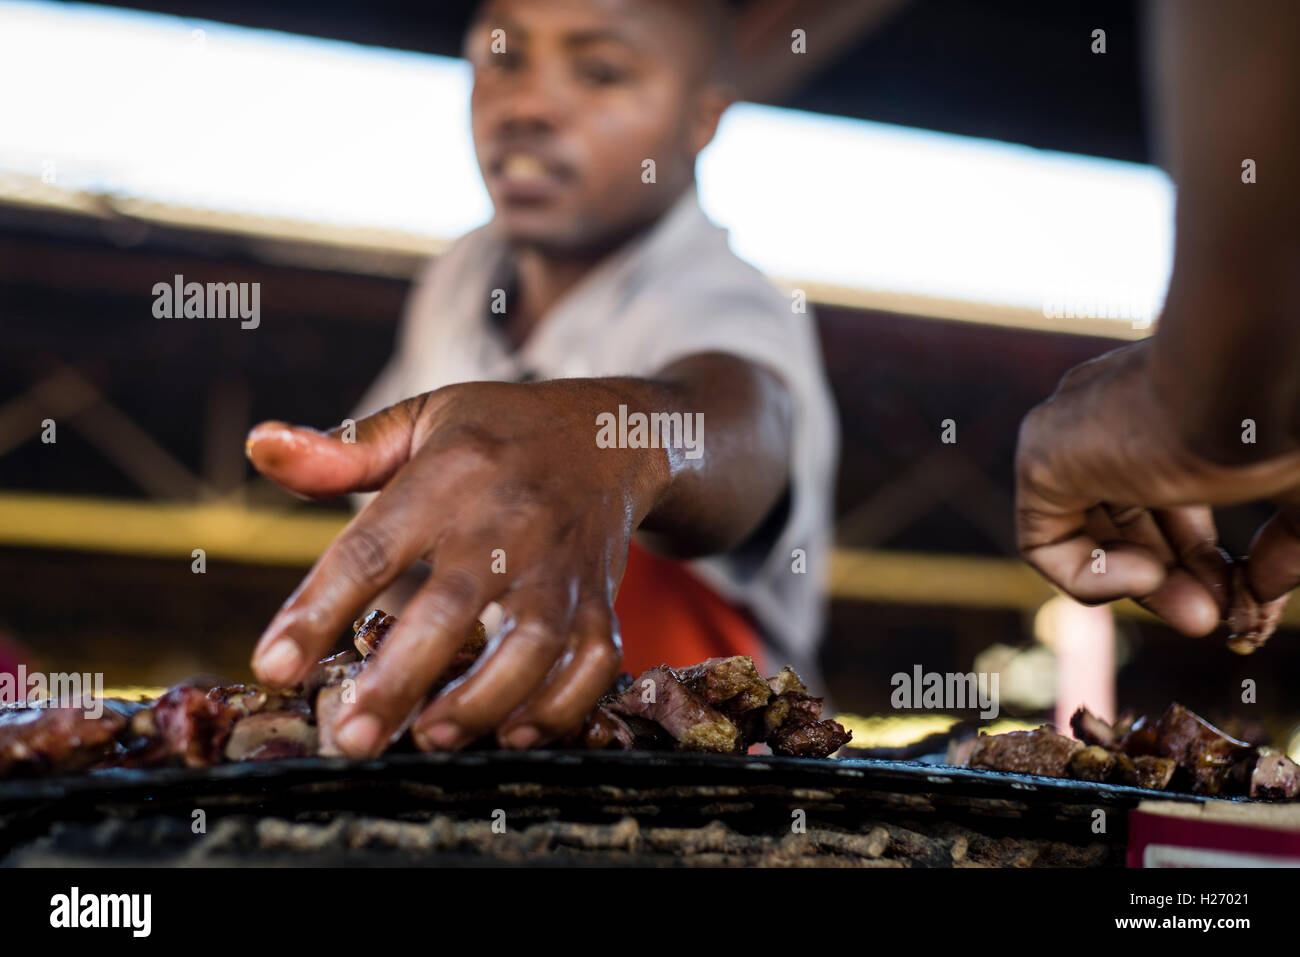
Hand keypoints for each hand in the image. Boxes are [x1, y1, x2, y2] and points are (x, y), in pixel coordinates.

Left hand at [245, 378, 672, 753]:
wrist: (609, 432)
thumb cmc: (498, 432)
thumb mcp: (422, 418)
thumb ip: (343, 449)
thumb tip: (259, 445)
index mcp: (450, 474)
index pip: (373, 546)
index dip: (319, 608)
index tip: (272, 667)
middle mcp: (508, 522)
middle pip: (452, 606)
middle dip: (400, 678)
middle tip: (352, 738)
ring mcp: (562, 565)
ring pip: (532, 644)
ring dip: (483, 700)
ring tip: (430, 739)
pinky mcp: (600, 598)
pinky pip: (594, 663)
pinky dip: (560, 707)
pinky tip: (512, 734)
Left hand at [1015, 342, 1299, 646]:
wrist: (1250, 372)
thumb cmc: (1285, 418)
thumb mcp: (1298, 488)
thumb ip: (1288, 543)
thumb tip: (1261, 593)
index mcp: (1172, 404)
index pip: (1170, 493)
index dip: (1205, 556)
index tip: (1251, 597)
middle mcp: (1116, 412)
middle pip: (1131, 519)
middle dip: (1181, 579)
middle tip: (1226, 622)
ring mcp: (1073, 431)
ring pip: (1092, 534)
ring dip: (1150, 590)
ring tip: (1202, 616)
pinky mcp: (1040, 454)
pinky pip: (1042, 541)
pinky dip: (1093, 576)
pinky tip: (1150, 573)